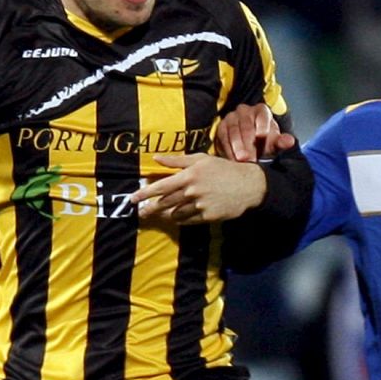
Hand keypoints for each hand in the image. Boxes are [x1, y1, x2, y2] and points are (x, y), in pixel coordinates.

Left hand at [131, 153, 265, 227]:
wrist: (248, 185)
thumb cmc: (223, 169)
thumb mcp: (201, 159)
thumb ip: (177, 161)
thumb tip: (156, 158)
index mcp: (189, 176)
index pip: (161, 186)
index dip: (144, 193)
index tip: (132, 199)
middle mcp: (192, 191)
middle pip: (165, 203)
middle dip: (151, 209)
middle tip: (142, 213)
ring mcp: (200, 205)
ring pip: (176, 214)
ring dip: (166, 215)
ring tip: (160, 215)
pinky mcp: (208, 216)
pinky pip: (188, 221)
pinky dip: (181, 220)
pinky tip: (178, 218)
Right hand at [214, 102, 294, 163]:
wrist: (249, 145)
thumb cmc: (263, 142)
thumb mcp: (273, 143)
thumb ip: (281, 142)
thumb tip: (290, 141)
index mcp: (261, 111)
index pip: (262, 114)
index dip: (262, 124)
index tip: (262, 136)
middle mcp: (245, 111)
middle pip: (246, 124)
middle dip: (248, 142)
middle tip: (250, 157)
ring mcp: (232, 118)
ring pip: (233, 130)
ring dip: (237, 146)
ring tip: (241, 160)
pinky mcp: (222, 127)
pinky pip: (223, 137)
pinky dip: (227, 149)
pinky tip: (232, 159)